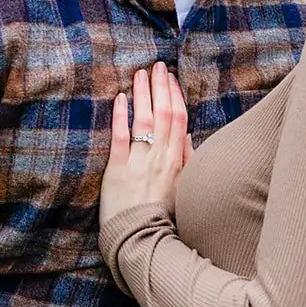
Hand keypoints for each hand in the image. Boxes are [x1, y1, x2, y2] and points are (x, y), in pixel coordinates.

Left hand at [99, 62, 190, 228]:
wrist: (141, 241)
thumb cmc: (163, 216)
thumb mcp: (184, 188)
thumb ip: (186, 160)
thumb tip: (188, 135)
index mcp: (177, 161)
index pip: (179, 120)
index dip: (175, 96)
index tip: (170, 78)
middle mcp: (160, 158)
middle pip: (163, 114)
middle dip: (160, 87)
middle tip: (156, 65)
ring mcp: (139, 163)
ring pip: (144, 121)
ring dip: (142, 94)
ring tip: (139, 73)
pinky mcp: (117, 171)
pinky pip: (120, 138)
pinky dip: (121, 116)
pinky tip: (121, 98)